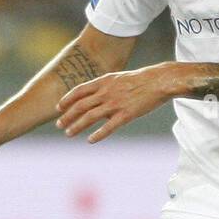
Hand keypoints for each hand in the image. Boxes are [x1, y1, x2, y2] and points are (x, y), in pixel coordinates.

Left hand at [56, 65, 173, 142]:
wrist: (159, 81)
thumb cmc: (141, 80)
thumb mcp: (119, 78)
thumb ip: (106, 87)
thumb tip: (97, 99)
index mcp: (103, 81)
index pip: (79, 91)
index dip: (66, 99)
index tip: (58, 108)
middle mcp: (106, 92)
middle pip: (80, 105)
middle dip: (67, 116)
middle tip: (59, 125)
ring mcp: (115, 104)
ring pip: (90, 116)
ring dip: (77, 126)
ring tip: (68, 133)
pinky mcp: (126, 115)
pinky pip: (108, 127)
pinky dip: (97, 134)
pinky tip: (90, 140)